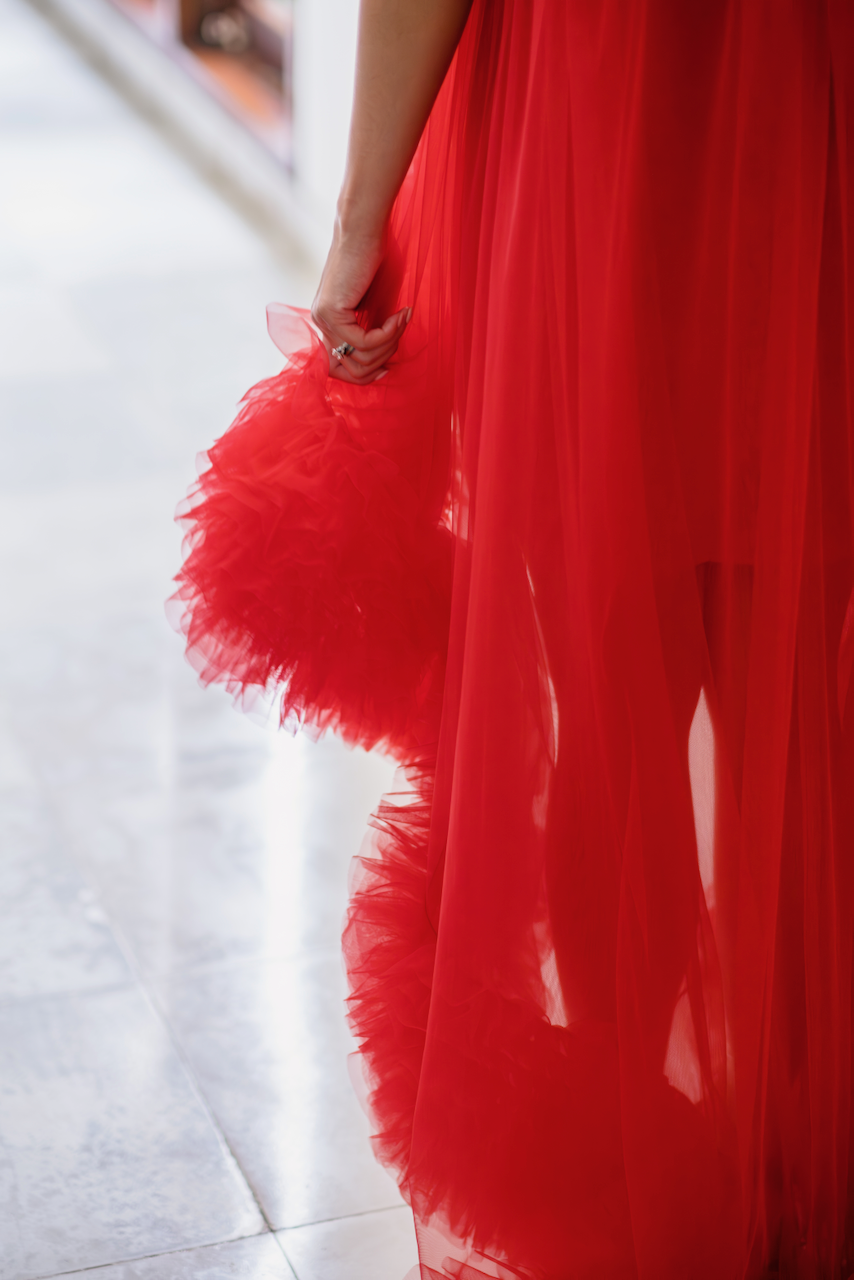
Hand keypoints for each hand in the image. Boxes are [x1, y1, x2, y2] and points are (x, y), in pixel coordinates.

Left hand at [311, 225, 409, 383]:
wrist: (364, 228)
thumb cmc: (376, 259)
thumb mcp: (374, 305)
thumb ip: (372, 332)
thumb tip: (384, 366)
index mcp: (327, 325)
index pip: (340, 371)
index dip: (366, 376)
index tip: (388, 366)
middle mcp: (320, 324)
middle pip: (353, 370)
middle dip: (384, 358)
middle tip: (400, 332)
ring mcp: (323, 319)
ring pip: (362, 358)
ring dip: (390, 343)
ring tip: (402, 319)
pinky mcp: (332, 312)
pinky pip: (365, 342)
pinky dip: (388, 333)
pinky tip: (399, 315)